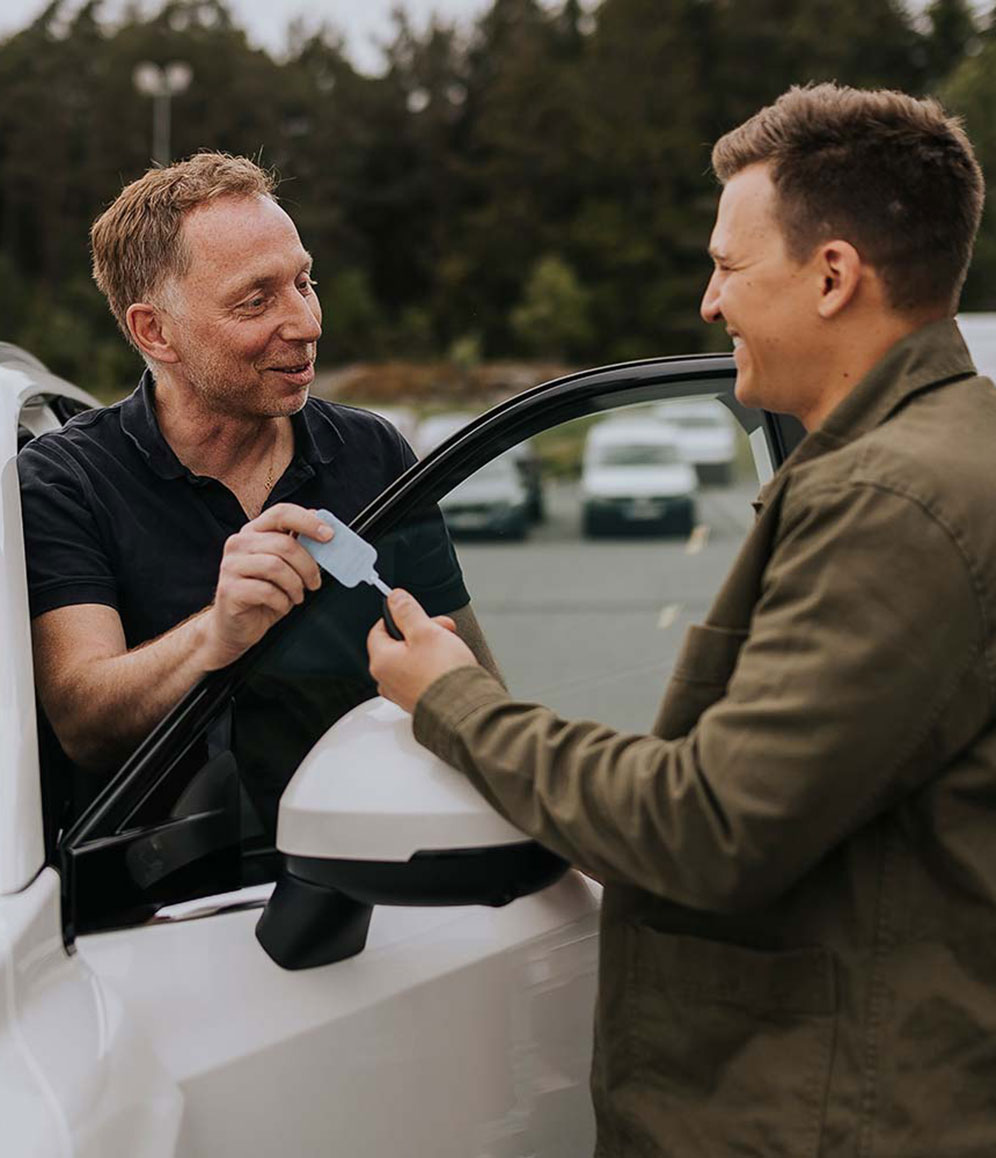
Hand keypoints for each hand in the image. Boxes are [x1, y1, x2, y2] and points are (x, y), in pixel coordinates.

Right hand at [200, 503, 329, 668]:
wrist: (236, 626)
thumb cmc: (264, 594)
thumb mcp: (286, 567)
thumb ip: (300, 547)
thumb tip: (325, 531)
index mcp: (254, 531)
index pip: (282, 513)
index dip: (308, 522)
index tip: (329, 536)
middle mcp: (239, 543)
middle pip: (284, 544)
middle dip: (308, 566)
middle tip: (314, 582)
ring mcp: (230, 565)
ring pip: (276, 567)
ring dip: (295, 585)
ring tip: (296, 596)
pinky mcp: (229, 589)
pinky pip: (266, 591)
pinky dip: (282, 601)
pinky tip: (282, 604)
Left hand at [368, 589, 476, 712]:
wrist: (465, 709)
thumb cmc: (444, 674)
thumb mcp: (426, 630)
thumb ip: (407, 611)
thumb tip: (395, 598)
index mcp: (381, 661)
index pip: (378, 630)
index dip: (399, 617)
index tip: (415, 613)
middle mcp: (386, 681)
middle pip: (397, 645)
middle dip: (421, 631)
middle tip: (442, 628)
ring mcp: (402, 694)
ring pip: (411, 660)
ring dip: (430, 648)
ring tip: (450, 646)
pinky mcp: (419, 702)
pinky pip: (421, 677)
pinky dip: (433, 667)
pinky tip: (449, 665)